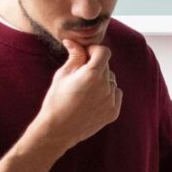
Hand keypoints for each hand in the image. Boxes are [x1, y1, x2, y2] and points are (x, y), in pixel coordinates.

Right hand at [34, 38, 121, 152]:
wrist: (58, 130)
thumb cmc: (56, 100)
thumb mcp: (63, 74)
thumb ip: (74, 56)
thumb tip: (73, 42)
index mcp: (92, 74)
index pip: (104, 52)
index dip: (94, 50)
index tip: (86, 55)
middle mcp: (106, 86)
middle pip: (107, 66)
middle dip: (95, 66)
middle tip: (80, 76)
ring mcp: (111, 100)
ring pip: (111, 81)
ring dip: (102, 81)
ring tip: (85, 91)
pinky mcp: (114, 112)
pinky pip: (115, 95)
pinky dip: (107, 94)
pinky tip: (92, 101)